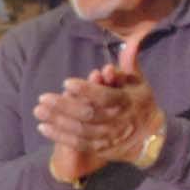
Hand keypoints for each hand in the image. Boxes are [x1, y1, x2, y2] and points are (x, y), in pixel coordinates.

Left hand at [33, 36, 159, 178]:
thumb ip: (129, 64)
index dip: (85, 90)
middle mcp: (117, 120)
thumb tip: (131, 41)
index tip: (66, 82)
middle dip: (63, 106)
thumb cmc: (139, 102)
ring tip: (39, 111)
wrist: (150, 135)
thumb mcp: (138, 82)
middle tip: (43, 98)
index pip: (105, 96)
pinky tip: (43, 127)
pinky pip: (77, 143)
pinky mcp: (99, 148)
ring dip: (57, 121)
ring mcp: (108, 136)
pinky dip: (59, 136)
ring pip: (80, 130)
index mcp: (127, 102)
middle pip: (88, 114)